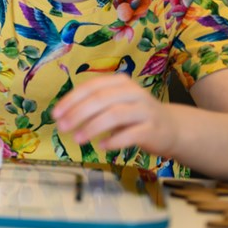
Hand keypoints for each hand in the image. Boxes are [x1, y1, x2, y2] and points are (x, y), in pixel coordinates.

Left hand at [52, 74, 178, 156]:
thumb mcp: (114, 103)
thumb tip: (63, 115)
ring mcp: (144, 110)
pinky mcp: (152, 129)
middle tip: (62, 128)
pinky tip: (102, 146)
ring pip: (114, 115)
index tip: (55, 114)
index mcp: (120, 82)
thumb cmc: (134, 115)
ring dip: (92, 127)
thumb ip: (93, 105)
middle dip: (77, 114)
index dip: (71, 100)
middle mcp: (133, 92)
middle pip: (100, 99)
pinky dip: (114, 140)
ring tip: (78, 139)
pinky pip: (130, 134)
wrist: (171, 128)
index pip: (90, 87)